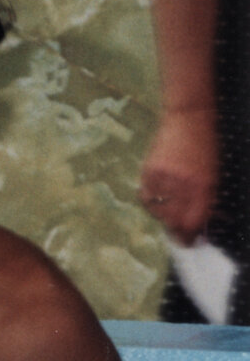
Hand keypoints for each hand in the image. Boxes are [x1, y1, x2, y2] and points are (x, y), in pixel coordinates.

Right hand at [140, 111, 218, 242]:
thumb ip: (208, 201)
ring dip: (165, 216)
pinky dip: (152, 203)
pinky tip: (159, 200)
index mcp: (203, 185)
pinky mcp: (148, 172)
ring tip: (173, 211)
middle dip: (178, 231)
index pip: (193, 222)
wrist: (188, 117)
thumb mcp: (214, 175)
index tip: (192, 243)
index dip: (191, 236)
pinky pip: (146, 198)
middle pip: (174, 221)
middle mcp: (182, 184)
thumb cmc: (207, 147)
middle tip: (182, 236)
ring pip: (158, 211)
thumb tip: (202, 225)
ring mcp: (163, 178)